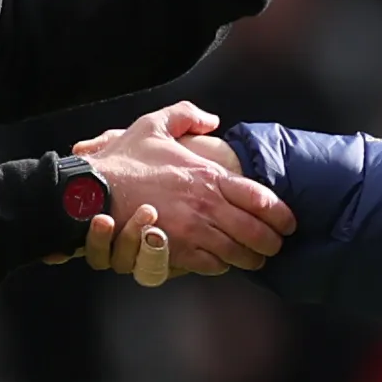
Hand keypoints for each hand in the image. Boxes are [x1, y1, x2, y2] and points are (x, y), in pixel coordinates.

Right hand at [73, 105, 294, 278]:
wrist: (93, 191)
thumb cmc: (124, 160)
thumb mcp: (155, 124)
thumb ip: (187, 116)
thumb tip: (212, 120)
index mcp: (208, 175)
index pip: (259, 197)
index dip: (280, 213)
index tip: (288, 222)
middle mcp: (206, 204)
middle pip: (255, 230)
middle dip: (272, 242)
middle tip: (277, 246)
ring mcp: (192, 229)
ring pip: (236, 252)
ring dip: (251, 258)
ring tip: (257, 260)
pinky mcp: (176, 250)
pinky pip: (210, 264)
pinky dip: (221, 265)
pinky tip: (223, 263)